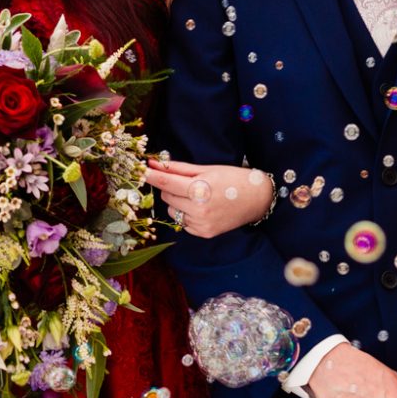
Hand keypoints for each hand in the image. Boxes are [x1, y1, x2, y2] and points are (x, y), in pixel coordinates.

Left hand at [142, 160, 272, 237]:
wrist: (257, 199)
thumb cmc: (232, 179)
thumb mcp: (207, 168)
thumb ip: (178, 168)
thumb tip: (154, 163)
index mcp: (200, 188)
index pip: (166, 182)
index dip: (150, 176)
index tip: (139, 170)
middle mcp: (199, 209)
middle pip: (167, 195)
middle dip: (170, 187)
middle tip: (186, 182)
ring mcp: (201, 224)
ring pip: (172, 210)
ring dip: (177, 202)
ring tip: (197, 196)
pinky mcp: (204, 233)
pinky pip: (183, 223)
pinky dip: (187, 214)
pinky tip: (202, 208)